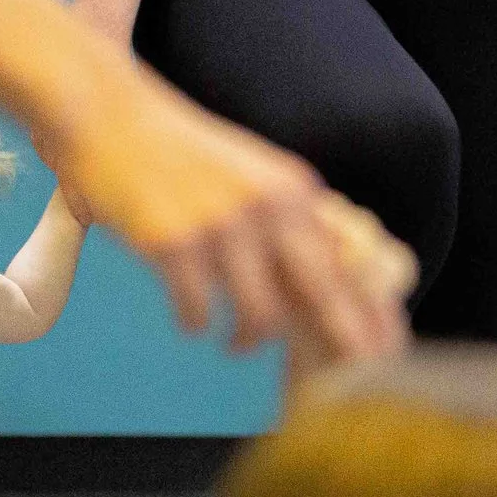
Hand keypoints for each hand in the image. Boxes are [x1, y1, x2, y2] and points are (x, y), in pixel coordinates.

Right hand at [45, 73, 407, 359]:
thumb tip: (329, 286)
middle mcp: (269, 207)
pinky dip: (196, 323)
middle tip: (331, 379)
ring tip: (236, 344)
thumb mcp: (253, 176)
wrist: (111, 116)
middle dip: (335, 342)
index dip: (370, 315)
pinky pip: (200, 313)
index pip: (348, 265)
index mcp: (295, 191)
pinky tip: (192, 319)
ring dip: (248, 340)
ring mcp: (222, 227)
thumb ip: (292, 222)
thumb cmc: (184, 155)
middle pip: (321, 295)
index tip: (385, 352)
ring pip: (260, 317)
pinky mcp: (174, 245)